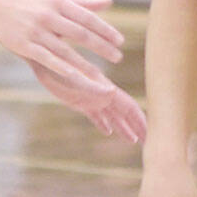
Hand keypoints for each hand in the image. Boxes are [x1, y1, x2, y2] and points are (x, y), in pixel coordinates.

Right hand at [0, 0, 124, 98]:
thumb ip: (83, 1)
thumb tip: (109, 2)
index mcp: (59, 1)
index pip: (87, 18)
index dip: (105, 30)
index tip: (120, 42)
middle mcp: (48, 15)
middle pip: (80, 34)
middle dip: (101, 47)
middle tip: (118, 57)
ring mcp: (35, 31)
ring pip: (65, 51)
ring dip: (85, 65)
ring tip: (102, 78)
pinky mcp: (23, 45)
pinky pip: (46, 58)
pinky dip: (60, 67)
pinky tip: (74, 76)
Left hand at [29, 59, 145, 142]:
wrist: (44, 54)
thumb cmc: (56, 65)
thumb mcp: (73, 76)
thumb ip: (92, 85)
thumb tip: (112, 92)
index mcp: (104, 89)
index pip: (128, 107)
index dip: (141, 120)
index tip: (152, 134)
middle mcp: (101, 94)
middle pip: (124, 113)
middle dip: (137, 127)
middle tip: (150, 142)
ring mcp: (91, 98)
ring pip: (111, 116)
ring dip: (123, 127)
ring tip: (133, 140)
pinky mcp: (78, 101)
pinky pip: (94, 115)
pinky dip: (103, 124)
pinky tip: (107, 131)